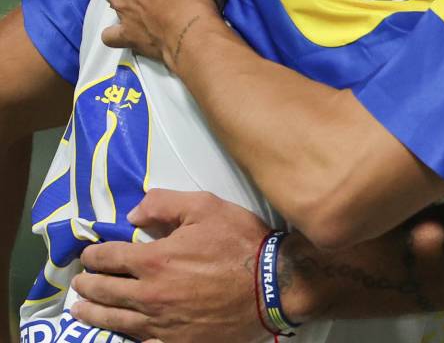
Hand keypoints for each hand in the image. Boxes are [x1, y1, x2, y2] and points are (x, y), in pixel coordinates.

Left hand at [71, 189, 270, 342]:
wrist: (273, 285)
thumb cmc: (241, 242)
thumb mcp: (208, 207)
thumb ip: (165, 204)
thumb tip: (133, 213)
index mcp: (153, 260)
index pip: (109, 257)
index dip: (94, 255)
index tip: (89, 255)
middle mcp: (148, 294)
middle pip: (104, 290)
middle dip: (88, 284)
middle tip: (80, 282)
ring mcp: (160, 322)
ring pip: (114, 320)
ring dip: (93, 312)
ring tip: (81, 310)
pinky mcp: (174, 341)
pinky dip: (124, 338)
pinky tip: (119, 335)